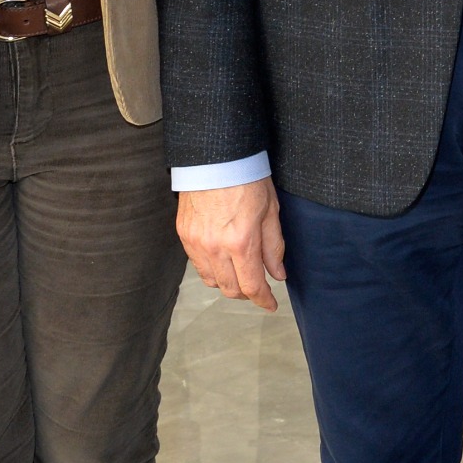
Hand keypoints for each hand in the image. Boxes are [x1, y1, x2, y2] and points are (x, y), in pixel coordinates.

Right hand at [177, 179, 286, 312]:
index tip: (270, 304)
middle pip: (230, 289)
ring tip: (240, 274)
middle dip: (246, 293)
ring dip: (228, 283)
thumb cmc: (247, 179)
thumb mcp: (271, 212)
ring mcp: (196, 242)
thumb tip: (278, 274)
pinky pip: (197, 265)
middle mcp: (215, 248)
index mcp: (241, 242)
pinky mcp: (184, 235)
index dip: (263, 300)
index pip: (252, 286)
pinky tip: (222, 261)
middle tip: (258, 287)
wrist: (217, 158)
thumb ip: (274, 247)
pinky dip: (211, 269)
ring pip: (211, 280)